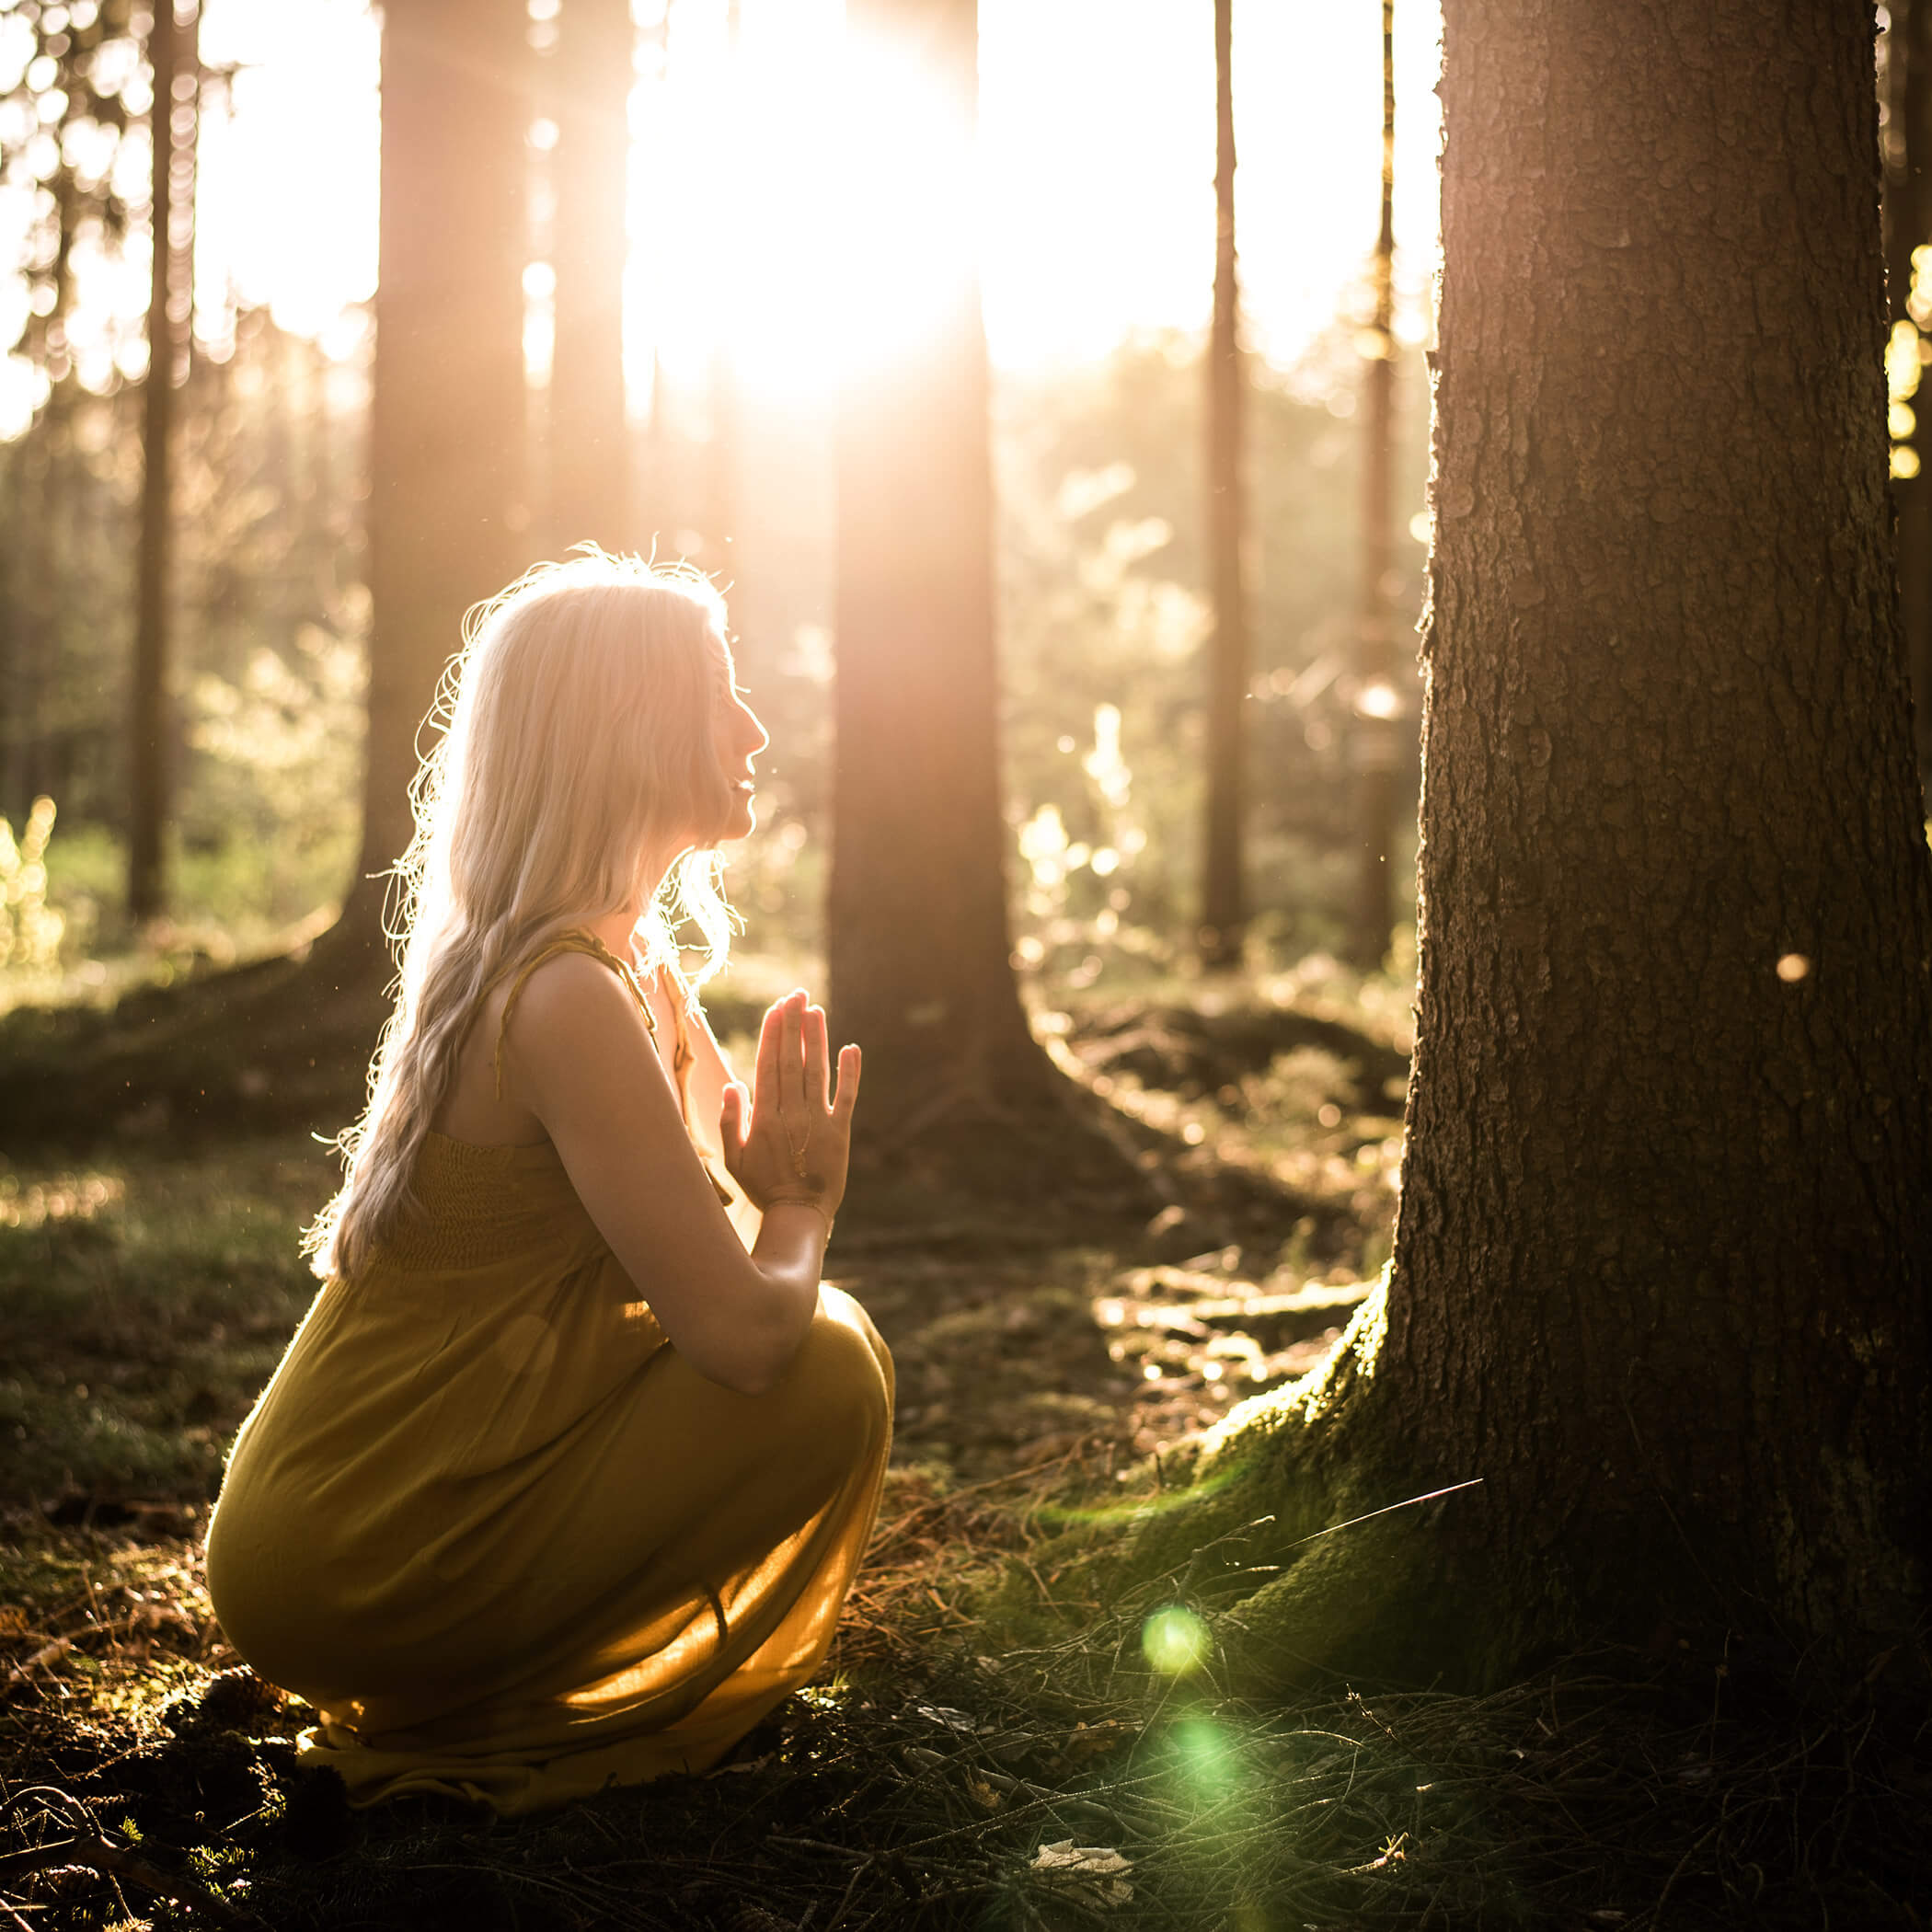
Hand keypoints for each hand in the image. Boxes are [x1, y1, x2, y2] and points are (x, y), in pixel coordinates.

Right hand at [719, 989, 859, 1217]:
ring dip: (816, 1039)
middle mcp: (791, 1113)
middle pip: (791, 1061)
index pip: (767, 1066)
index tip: (775, 1008)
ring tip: (815, 1010)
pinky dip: (850, 1072)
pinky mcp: (841, 1132)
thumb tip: (732, 1084)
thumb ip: (729, 1121)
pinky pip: (846, 1096)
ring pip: (816, 1071)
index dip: (772, 1034)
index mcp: (764, 1117)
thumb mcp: (733, 1158)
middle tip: (796, 995)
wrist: (798, 1215)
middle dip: (793, 1025)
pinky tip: (850, 1048)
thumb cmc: (762, 1187)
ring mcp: (817, 1121)